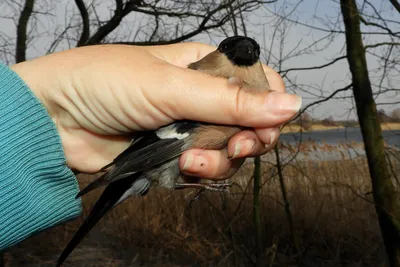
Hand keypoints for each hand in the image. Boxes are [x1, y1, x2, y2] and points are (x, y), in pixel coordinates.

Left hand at [11, 42, 300, 178]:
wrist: (56, 119)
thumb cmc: (105, 83)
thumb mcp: (171, 87)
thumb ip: (230, 100)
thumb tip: (291, 104)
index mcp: (205, 67)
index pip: (258, 83)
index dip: (270, 105)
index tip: (266, 123)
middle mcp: (202, 98)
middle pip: (250, 124)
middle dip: (247, 140)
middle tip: (236, 146)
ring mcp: (189, 128)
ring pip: (229, 153)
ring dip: (218, 162)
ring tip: (191, 160)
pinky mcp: (174, 156)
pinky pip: (204, 172)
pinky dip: (197, 175)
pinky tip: (180, 168)